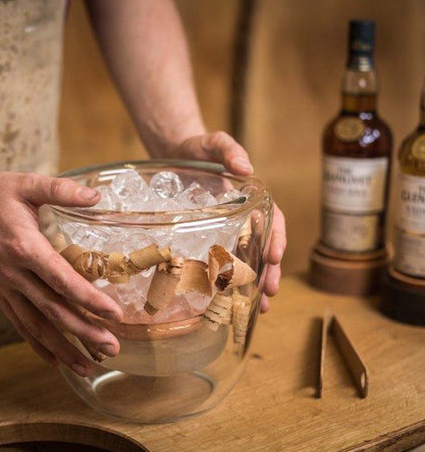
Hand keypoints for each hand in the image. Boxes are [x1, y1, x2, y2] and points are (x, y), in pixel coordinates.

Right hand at [0, 168, 122, 375]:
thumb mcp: (27, 184)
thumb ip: (61, 190)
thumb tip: (95, 195)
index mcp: (24, 247)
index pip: (61, 279)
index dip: (88, 299)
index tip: (114, 313)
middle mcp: (14, 273)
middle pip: (53, 310)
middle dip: (84, 332)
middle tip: (113, 348)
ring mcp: (5, 287)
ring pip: (36, 325)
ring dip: (64, 348)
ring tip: (90, 367)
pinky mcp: (0, 293)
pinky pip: (19, 325)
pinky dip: (38, 345)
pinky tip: (55, 361)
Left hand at [171, 131, 286, 311]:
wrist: (175, 155)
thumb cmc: (198, 149)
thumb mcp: (213, 144)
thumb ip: (229, 150)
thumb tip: (246, 167)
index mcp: (252, 198)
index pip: (273, 221)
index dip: (276, 239)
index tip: (274, 257)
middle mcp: (243, 217)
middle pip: (263, 247)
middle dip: (269, 271)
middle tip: (269, 294)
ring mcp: (228, 229)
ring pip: (247, 260)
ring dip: (254, 284)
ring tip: (257, 308)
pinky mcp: (210, 237)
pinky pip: (223, 260)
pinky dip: (229, 281)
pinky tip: (228, 300)